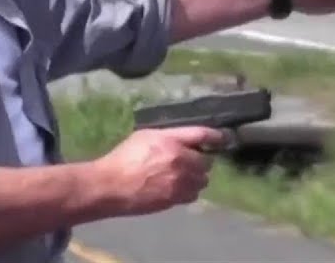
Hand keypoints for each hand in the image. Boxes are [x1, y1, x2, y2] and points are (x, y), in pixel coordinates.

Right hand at [92, 127, 225, 216]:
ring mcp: (180, 182)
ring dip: (196, 177)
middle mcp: (181, 161)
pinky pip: (193, 194)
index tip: (222, 138)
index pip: (202, 135)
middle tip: (188, 161)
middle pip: (207, 161)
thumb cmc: (124, 157)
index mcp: (171, 141)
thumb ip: (168, 137)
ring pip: (203, 180)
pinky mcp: (176, 199)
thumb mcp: (144, 137)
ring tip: (182, 176)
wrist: (112, 186)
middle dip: (200, 161)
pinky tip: (176, 188)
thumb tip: (184, 140)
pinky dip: (189, 190)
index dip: (216, 136)